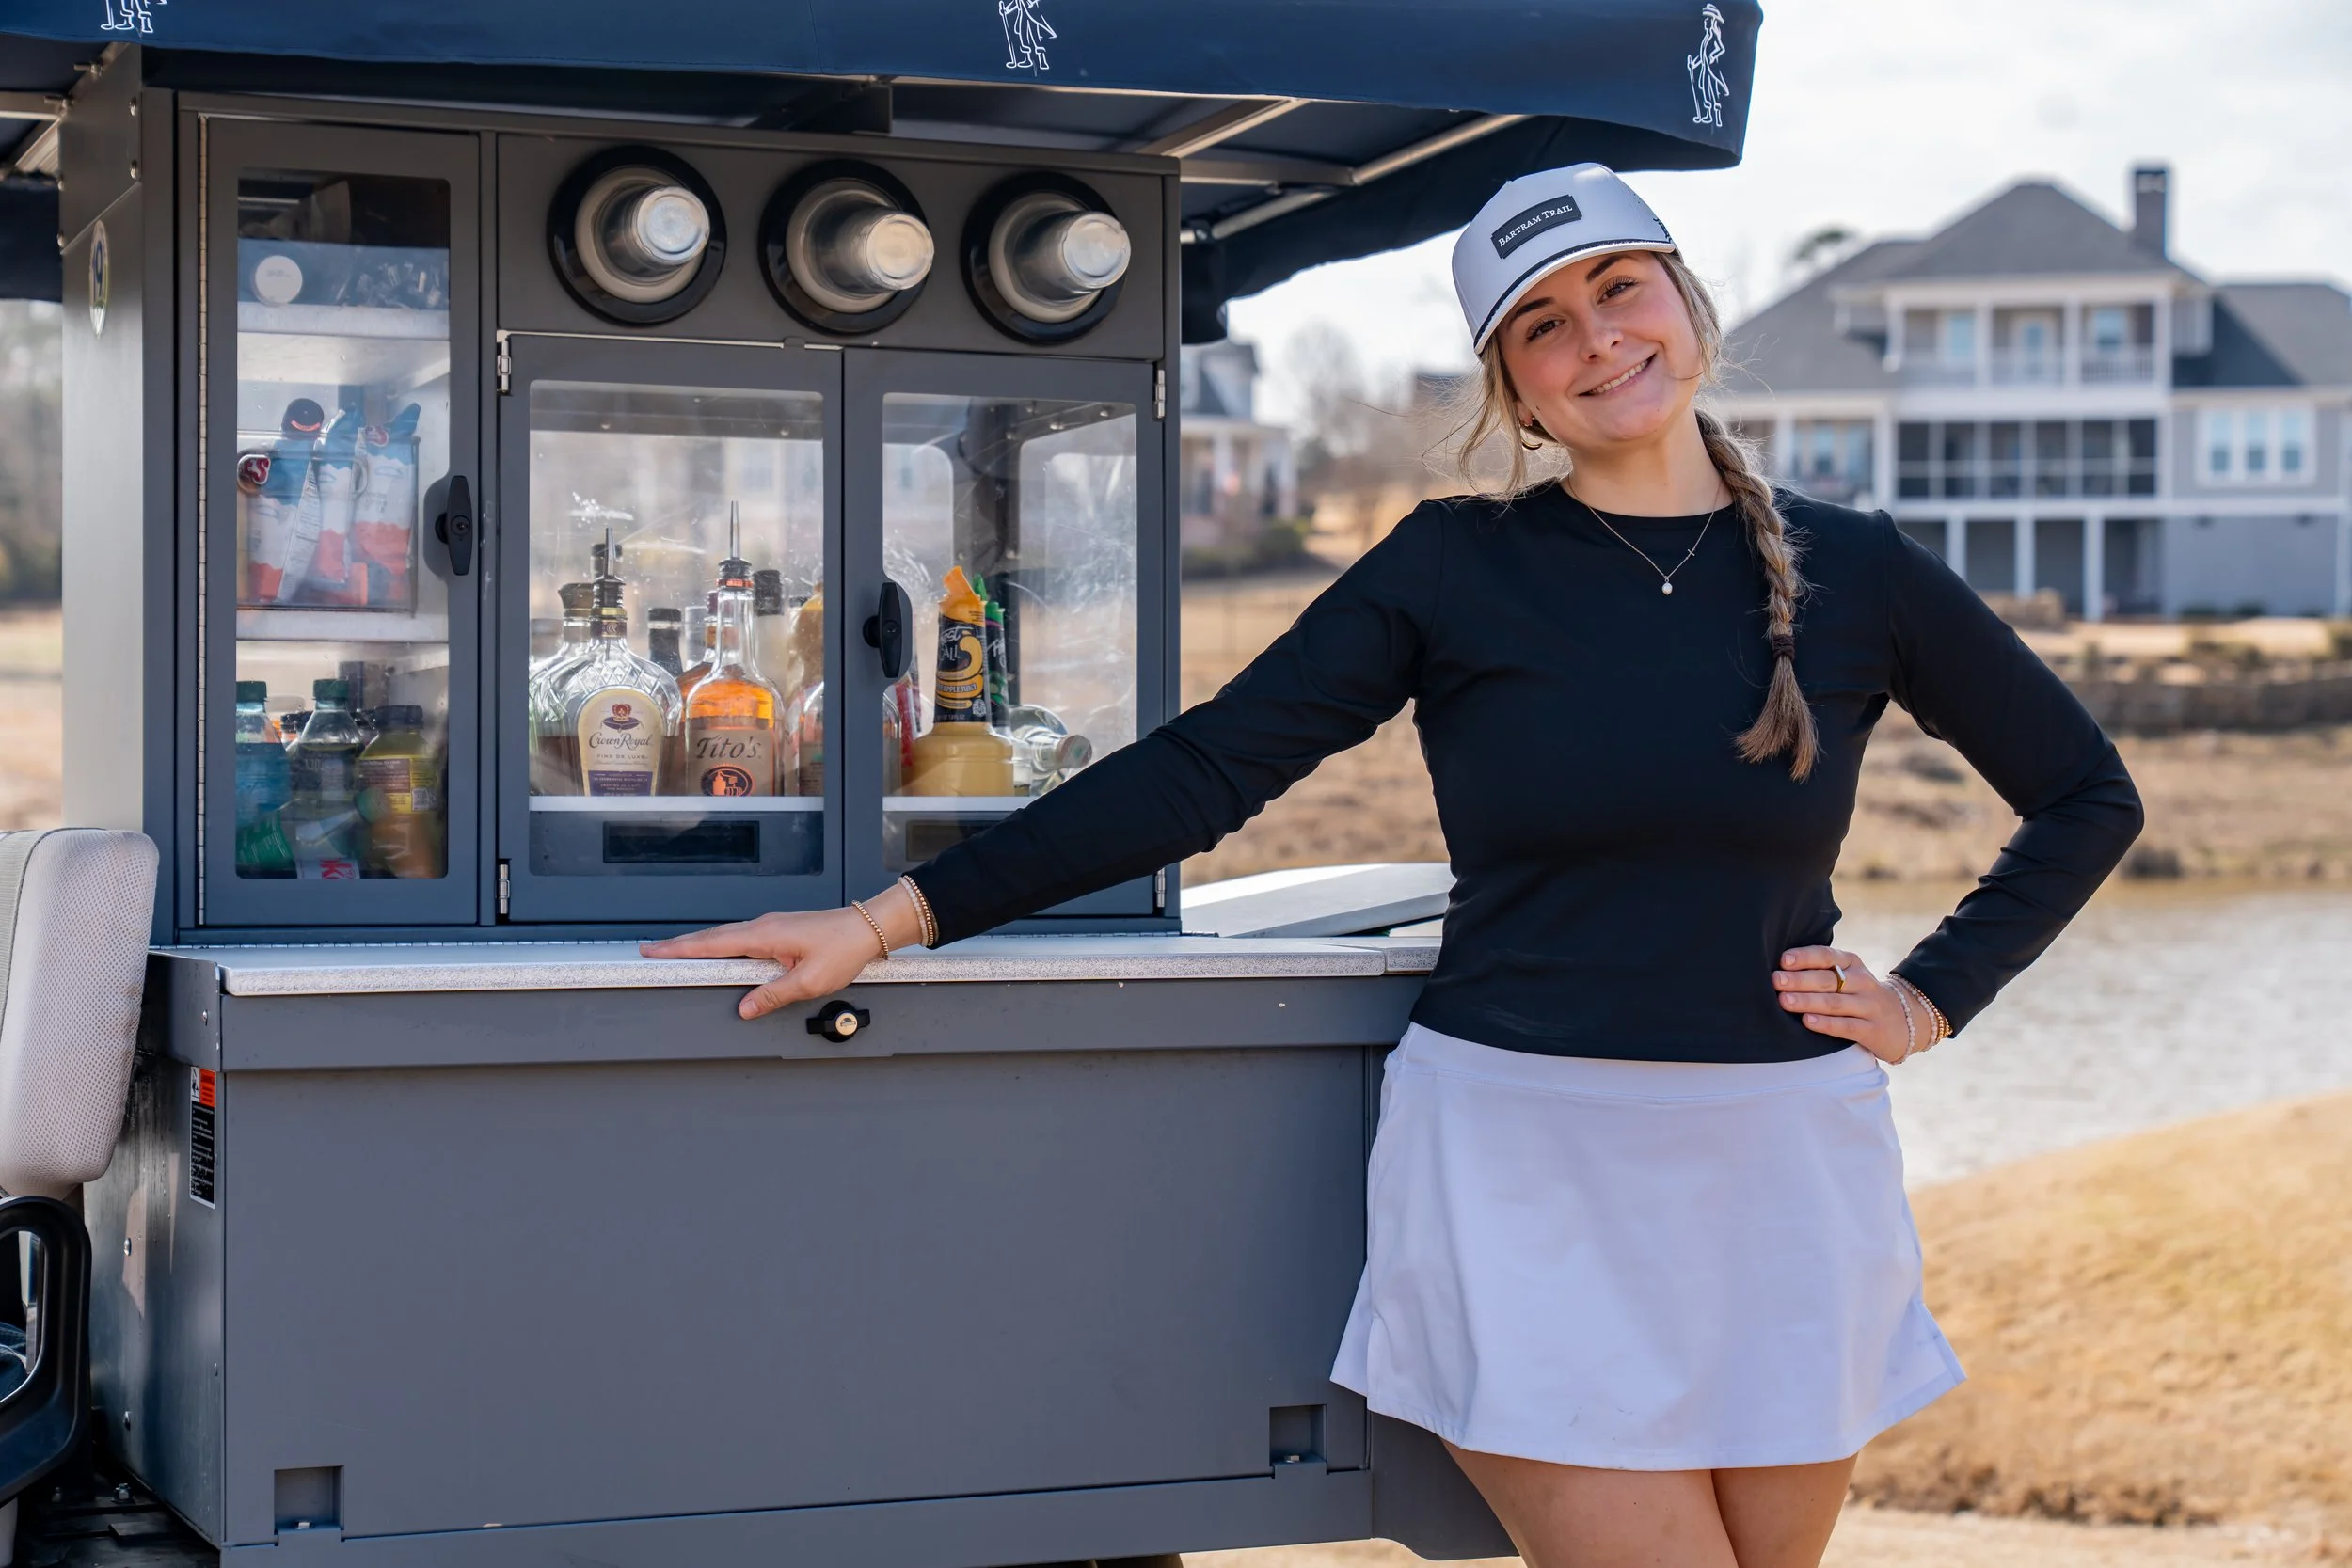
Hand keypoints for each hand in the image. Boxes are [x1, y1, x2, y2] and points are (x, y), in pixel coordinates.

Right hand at [641, 884, 924, 1019]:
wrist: (868, 928)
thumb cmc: (844, 948)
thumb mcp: (809, 980)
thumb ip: (773, 994)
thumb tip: (745, 1008)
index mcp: (764, 935)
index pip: (712, 943)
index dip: (680, 949)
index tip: (653, 951)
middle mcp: (763, 926)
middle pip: (712, 938)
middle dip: (680, 946)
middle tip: (651, 952)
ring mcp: (771, 928)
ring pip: (726, 937)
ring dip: (699, 946)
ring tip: (675, 955)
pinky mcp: (779, 932)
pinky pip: (741, 940)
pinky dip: (720, 946)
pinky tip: (716, 955)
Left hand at [1772, 946, 1918, 1064]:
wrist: (1905, 1020)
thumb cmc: (1858, 995)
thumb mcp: (1846, 976)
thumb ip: (1819, 970)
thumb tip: (1776, 967)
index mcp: (1852, 963)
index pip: (1827, 956)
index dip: (1805, 957)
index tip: (1783, 961)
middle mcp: (1862, 981)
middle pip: (1828, 979)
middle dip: (1800, 980)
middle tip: (1775, 981)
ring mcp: (1869, 1006)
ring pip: (1835, 1002)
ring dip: (1808, 1001)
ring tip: (1784, 1001)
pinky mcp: (1873, 1030)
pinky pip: (1847, 1026)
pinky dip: (1826, 1024)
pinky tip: (1808, 1021)